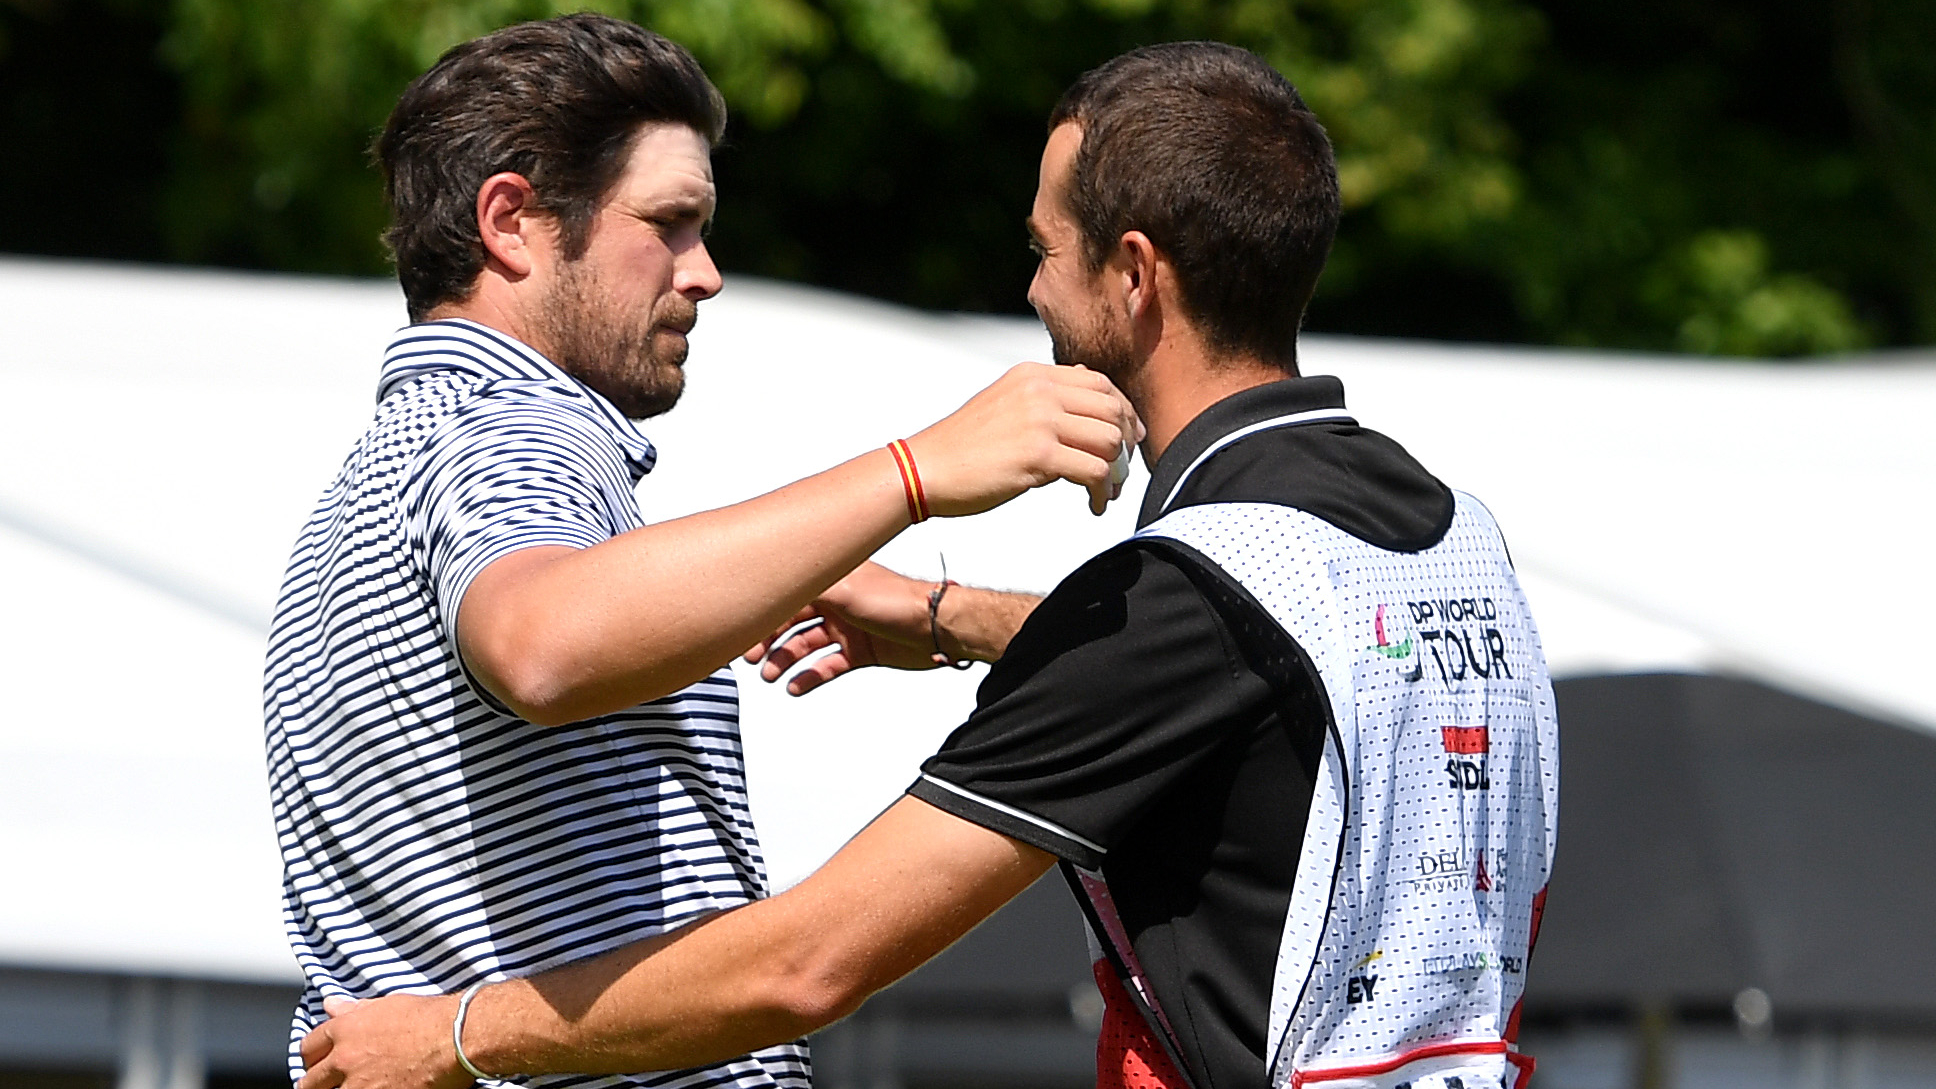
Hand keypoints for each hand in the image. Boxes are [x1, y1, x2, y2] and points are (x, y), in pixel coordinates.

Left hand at [297, 993, 469, 1088]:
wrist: (455, 1038)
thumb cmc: (428, 1018)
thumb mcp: (387, 1005)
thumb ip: (355, 1010)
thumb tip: (332, 1005)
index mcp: (344, 1031)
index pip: (309, 1047)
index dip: (311, 1057)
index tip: (316, 1062)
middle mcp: (345, 1060)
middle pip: (310, 1082)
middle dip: (314, 1083)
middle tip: (322, 1085)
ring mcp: (360, 1086)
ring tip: (356, 1087)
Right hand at [744, 562, 939, 694]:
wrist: (935, 627)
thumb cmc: (898, 601)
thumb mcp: (846, 588)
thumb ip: (809, 586)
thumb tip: (775, 575)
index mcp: (832, 579)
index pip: (788, 594)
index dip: (766, 611)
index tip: (745, 628)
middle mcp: (837, 602)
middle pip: (792, 620)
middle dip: (770, 639)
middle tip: (752, 658)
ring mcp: (848, 628)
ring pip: (807, 645)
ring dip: (786, 660)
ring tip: (771, 676)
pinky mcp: (859, 652)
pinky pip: (827, 665)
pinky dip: (810, 676)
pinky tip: (795, 686)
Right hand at [909, 363, 1141, 517]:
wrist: (925, 469)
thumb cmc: (963, 446)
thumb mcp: (1005, 402)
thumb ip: (1044, 396)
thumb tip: (1086, 391)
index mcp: (1033, 375)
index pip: (1101, 384)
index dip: (1123, 413)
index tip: (1129, 439)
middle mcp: (1040, 390)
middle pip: (1113, 410)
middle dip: (1127, 444)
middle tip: (1121, 471)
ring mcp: (1041, 420)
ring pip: (1111, 440)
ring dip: (1117, 472)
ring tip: (1106, 492)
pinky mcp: (1038, 455)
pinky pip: (1095, 471)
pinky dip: (1102, 492)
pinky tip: (1094, 505)